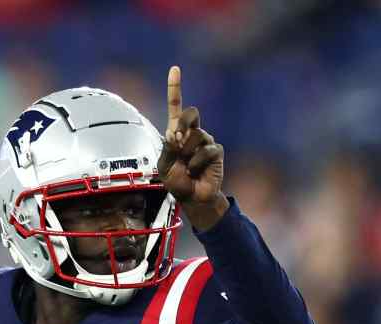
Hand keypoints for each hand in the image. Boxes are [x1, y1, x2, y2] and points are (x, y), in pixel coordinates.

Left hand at [158, 65, 228, 231]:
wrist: (193, 198)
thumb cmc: (177, 182)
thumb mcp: (164, 165)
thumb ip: (169, 147)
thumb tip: (176, 133)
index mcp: (177, 132)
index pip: (176, 106)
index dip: (175, 88)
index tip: (175, 69)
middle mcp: (193, 132)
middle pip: (190, 113)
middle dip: (183, 124)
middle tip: (177, 140)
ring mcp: (205, 140)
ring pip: (196, 135)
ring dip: (187, 152)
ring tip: (187, 166)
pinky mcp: (216, 151)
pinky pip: (206, 150)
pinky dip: (197, 163)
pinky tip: (196, 171)